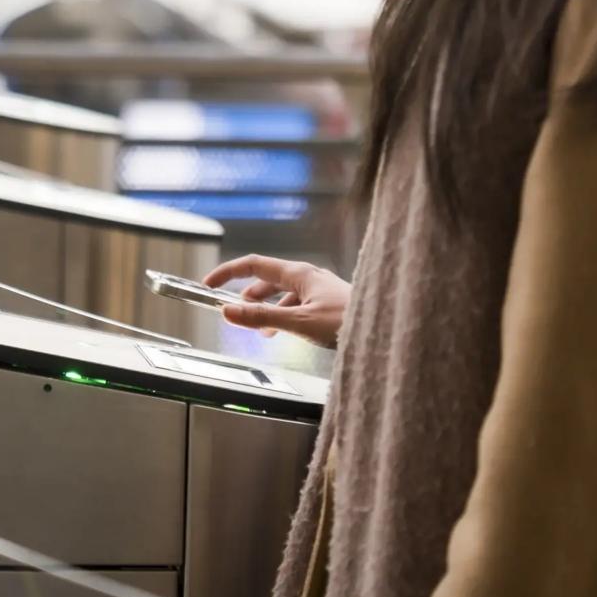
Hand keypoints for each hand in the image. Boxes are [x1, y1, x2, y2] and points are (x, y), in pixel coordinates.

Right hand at [202, 255, 349, 349]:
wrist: (387, 330)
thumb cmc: (349, 321)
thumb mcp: (299, 322)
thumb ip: (262, 318)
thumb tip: (229, 312)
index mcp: (299, 273)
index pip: (254, 265)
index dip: (228, 272)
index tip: (209, 284)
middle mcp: (309, 277)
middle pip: (267, 280)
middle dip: (247, 295)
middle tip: (235, 313)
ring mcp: (320, 289)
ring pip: (283, 294)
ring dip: (267, 309)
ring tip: (262, 331)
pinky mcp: (328, 303)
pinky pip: (297, 305)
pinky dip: (284, 316)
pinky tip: (286, 332)